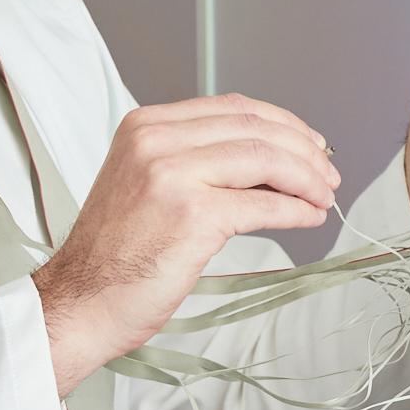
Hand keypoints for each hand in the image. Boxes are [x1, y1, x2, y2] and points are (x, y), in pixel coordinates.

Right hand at [32, 95, 339, 394]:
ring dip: (307, 179)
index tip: (311, 144)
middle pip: (255, 129)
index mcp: (146, 126)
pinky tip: (308, 218)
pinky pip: (262, 205)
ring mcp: (173, 174)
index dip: (283, 124)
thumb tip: (271, 162)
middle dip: (304, 151)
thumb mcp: (147, 184)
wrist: (81, 301)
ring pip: (265, 159)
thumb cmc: (115, 255)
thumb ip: (197, 161)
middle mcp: (156, 141)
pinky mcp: (192, 214)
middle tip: (328, 175)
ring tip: (324, 197)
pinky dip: (295, 211)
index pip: (233, 108)